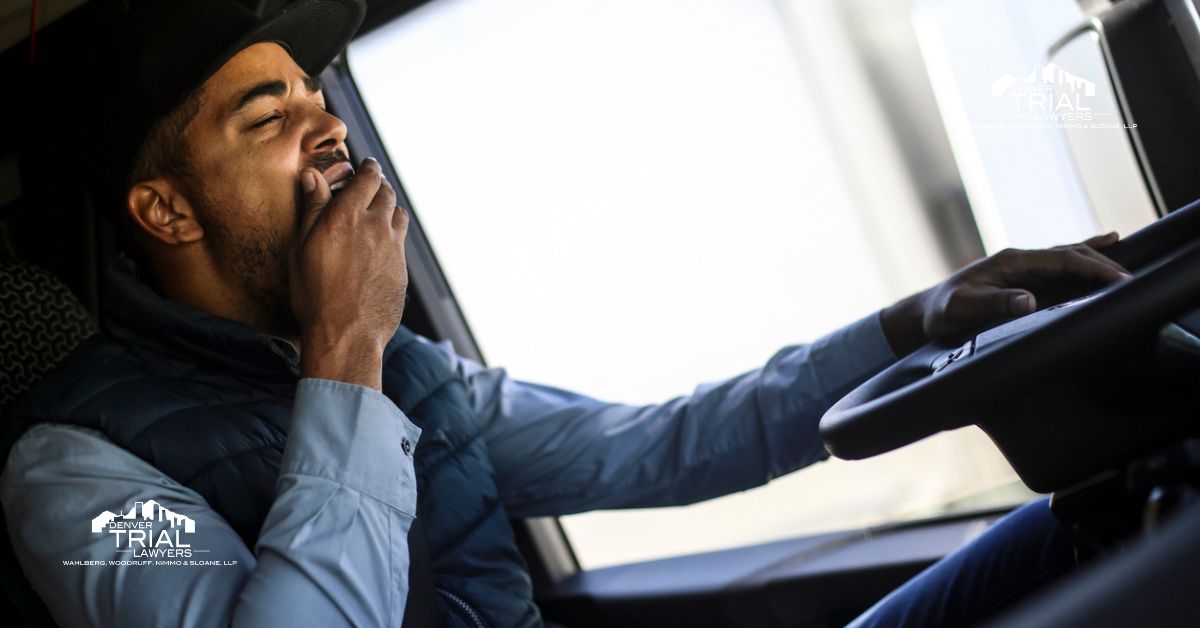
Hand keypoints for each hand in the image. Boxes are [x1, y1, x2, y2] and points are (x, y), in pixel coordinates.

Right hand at [290, 158, 409, 389]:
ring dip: (389, 207)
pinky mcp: (402, 268)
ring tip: (378, 212)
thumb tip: (312, 177)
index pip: (367, 178)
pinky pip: (401, 240)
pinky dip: (393, 233)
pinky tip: (381, 243)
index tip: (368, 165)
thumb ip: (311, 209)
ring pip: (398, 214)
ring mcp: (393, 247)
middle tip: (371, 186)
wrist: (346, 335)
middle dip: (379, 185)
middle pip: (386, 193)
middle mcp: (375, 226)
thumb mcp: (301, 249)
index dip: (369, 168)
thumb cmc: (315, 294)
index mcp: (346, 216)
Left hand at [881, 232, 1129, 355]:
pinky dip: (1081, 257)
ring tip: (1125, 258)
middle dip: (1101, 263)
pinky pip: (1058, 265)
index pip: (1060, 260)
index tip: (1117, 278)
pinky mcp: (1022, 278)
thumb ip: (993, 303)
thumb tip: (1029, 301)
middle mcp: (1019, 259)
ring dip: (1095, 258)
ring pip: (1067, 257)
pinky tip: (1102, 246)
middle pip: (1069, 254)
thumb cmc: (942, 312)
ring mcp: (1022, 267)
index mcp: (1010, 261)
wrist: (926, 313)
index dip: (1091, 267)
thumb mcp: (962, 309)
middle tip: (1131, 279)